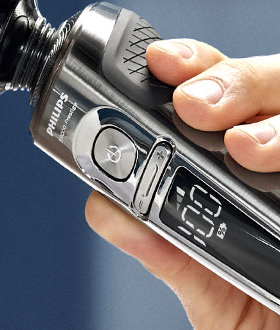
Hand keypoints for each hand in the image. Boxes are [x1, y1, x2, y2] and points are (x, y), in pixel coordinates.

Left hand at [85, 39, 279, 328]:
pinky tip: (278, 165)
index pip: (213, 91)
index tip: (159, 62)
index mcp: (232, 167)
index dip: (188, 67)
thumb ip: (160, 247)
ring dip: (274, 122)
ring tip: (245, 148)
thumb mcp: (202, 287)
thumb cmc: (258, 317)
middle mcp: (277, 159)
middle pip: (265, 86)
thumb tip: (104, 207)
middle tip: (193, 105)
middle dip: (228, 81)